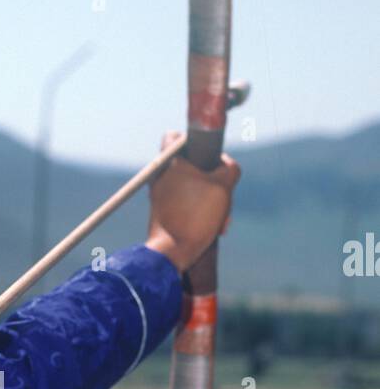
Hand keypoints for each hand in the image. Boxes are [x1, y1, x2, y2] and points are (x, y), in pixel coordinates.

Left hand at [145, 131, 240, 272]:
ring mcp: (160, 195)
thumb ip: (229, 169)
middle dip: (212, 179)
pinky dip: (201, 211)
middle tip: (222, 194)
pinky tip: (214, 227)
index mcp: (169, 163)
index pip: (175, 136)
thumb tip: (227, 166)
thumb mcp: (223, 186)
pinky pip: (188, 204)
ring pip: (194, 187)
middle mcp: (160, 176)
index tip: (207, 156)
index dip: (194, 141)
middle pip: (192, 165)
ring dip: (211, 200)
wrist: (172, 252)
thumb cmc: (195, 216)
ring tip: (220, 219)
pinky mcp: (163, 212)